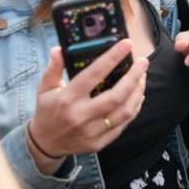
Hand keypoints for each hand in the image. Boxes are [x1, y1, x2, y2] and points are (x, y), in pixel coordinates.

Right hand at [28, 41, 148, 172]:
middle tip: (143, 62)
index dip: (112, 58)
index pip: (93, 75)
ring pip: (124, 111)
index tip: (127, 44)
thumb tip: (59, 49)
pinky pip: (123, 124)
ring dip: (138, 92)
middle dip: (134, 77)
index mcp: (67, 99)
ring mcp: (91, 132)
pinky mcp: (99, 143)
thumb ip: (53, 68)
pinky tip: (137, 95)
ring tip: (142, 77)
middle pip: (116, 96)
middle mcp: (80, 116)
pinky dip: (134, 107)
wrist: (45, 144)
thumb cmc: (47, 111)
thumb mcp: (45, 88)